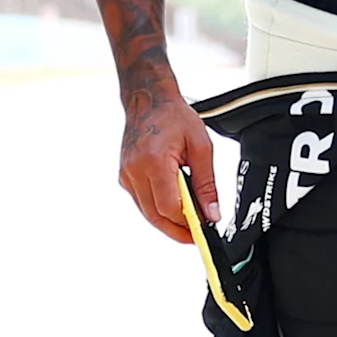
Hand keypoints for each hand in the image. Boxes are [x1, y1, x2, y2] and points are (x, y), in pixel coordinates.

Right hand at [119, 89, 220, 245]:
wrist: (149, 100)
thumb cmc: (174, 117)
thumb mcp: (201, 147)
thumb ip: (206, 184)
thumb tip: (212, 213)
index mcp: (153, 162)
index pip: (168, 207)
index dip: (186, 224)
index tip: (203, 230)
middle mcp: (134, 171)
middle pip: (155, 216)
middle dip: (177, 231)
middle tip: (197, 236)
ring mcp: (126, 175)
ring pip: (147, 213)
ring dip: (168, 222)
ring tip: (190, 224)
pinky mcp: (125, 176)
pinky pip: (142, 202)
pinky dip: (158, 209)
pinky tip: (175, 208)